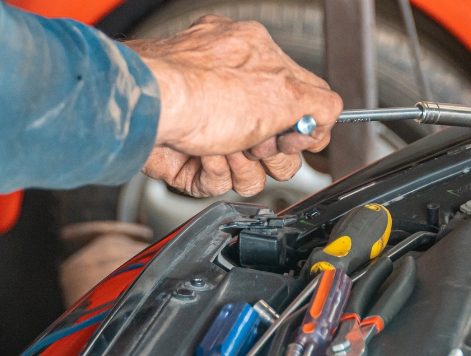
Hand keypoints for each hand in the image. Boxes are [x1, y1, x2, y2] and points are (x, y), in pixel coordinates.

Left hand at [125, 16, 341, 195]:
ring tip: (223, 146)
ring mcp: (208, 124)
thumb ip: (319, 103)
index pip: (304, 103)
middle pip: (280, 145)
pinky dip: (213, 173)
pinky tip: (202, 154)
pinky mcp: (187, 156)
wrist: (144, 112)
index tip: (292, 136)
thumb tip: (327, 118)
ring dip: (242, 165)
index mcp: (255, 59)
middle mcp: (231, 90)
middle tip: (256, 141)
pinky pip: (217, 182)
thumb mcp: (282, 90)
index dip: (303, 129)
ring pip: (251, 170)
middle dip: (271, 152)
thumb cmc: (196, 88)